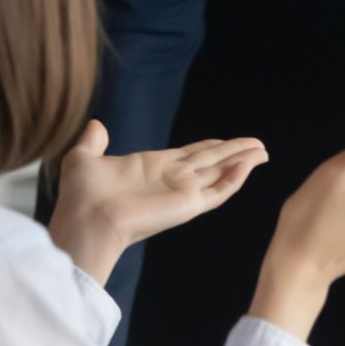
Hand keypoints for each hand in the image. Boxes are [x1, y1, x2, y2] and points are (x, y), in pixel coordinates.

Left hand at [47, 121, 266, 284]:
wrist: (86, 220)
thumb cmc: (82, 195)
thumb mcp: (82, 158)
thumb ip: (93, 142)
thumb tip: (96, 125)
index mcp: (153, 167)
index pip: (190, 154)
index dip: (211, 146)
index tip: (227, 141)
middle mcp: (172, 179)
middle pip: (212, 162)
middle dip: (235, 152)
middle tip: (258, 145)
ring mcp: (183, 192)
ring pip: (222, 173)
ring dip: (243, 161)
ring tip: (263, 151)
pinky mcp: (189, 205)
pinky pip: (220, 189)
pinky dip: (237, 176)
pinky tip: (250, 162)